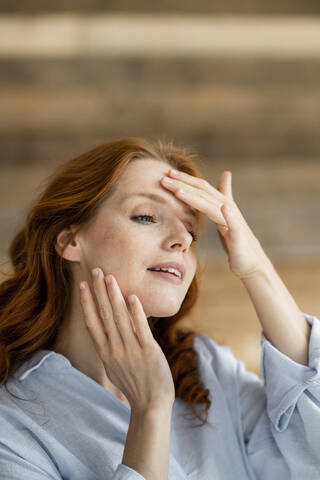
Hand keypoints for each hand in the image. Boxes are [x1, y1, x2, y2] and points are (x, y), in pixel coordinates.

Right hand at [79, 269, 174, 411]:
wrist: (151, 405)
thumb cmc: (134, 385)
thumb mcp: (115, 367)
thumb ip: (110, 348)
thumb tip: (108, 330)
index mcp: (105, 352)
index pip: (92, 323)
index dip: (87, 303)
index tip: (84, 286)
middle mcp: (115, 349)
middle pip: (105, 315)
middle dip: (99, 292)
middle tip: (96, 271)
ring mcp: (131, 350)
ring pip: (120, 318)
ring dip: (114, 296)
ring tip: (110, 278)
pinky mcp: (148, 351)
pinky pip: (141, 328)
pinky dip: (136, 312)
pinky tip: (132, 297)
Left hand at [161, 169, 270, 278]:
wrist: (253, 263)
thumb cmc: (237, 240)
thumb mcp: (226, 216)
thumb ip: (225, 195)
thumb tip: (226, 173)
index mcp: (222, 206)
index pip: (202, 188)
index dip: (186, 180)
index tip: (169, 173)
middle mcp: (228, 210)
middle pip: (204, 194)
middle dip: (184, 184)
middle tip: (166, 176)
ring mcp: (234, 222)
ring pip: (213, 206)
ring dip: (196, 198)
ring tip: (179, 191)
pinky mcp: (239, 238)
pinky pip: (235, 225)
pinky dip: (230, 215)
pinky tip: (224, 207)